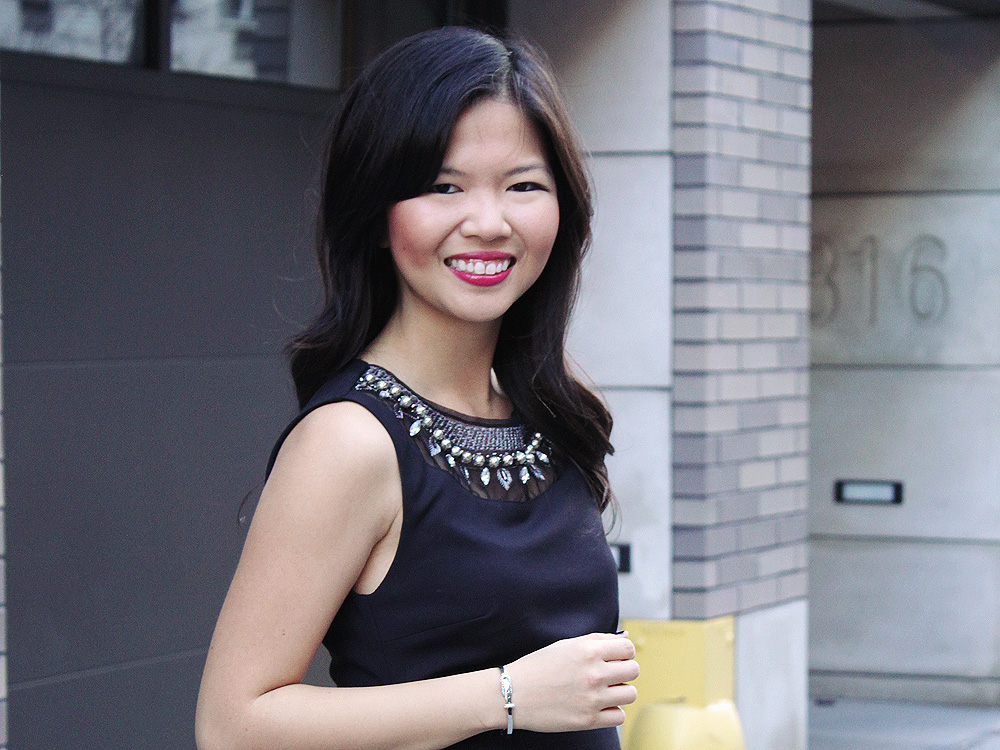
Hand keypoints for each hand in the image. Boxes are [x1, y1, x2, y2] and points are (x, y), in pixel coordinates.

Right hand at [503, 632, 638, 732]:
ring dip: (620, 691)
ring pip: (630, 694)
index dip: (624, 653)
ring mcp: (592, 699)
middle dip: (624, 671)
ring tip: (603, 690)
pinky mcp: (588, 720)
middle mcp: (593, 674)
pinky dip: (612, 711)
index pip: (628, 649)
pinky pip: (619, 716)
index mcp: (588, 651)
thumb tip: (624, 640)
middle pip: (634, 670)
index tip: (615, 658)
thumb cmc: (538, 666)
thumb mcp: (565, 645)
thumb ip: (597, 640)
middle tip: (609, 674)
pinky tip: (598, 705)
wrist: (513, 694)